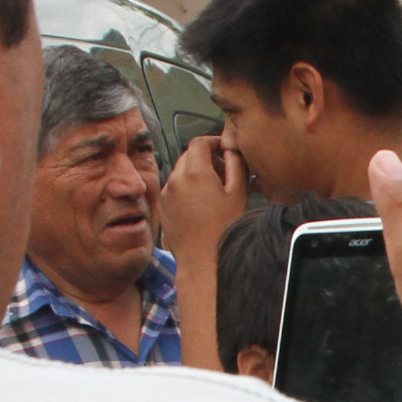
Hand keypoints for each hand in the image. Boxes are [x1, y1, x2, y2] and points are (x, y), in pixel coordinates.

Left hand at [159, 134, 246, 255]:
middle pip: (189, 156)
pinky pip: (174, 188)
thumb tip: (231, 150)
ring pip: (181, 172)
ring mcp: (166, 193)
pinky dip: (186, 188)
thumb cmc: (224, 229)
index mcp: (195, 172)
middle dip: (206, 159)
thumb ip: (236, 164)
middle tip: (224, 172)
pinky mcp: (162, 206)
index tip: (224, 148)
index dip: (213, 141)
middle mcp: (175, 179)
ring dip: (196, 174)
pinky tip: (201, 205)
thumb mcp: (239, 192)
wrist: (204, 260)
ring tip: (213, 192)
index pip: (199, 142)